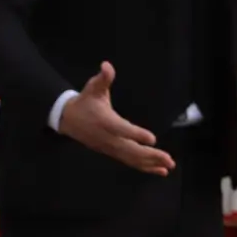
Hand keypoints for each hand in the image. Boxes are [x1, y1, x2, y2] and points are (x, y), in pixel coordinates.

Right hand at [57, 62, 173, 174]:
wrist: (67, 119)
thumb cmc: (85, 102)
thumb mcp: (92, 88)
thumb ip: (102, 78)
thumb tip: (107, 65)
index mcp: (104, 120)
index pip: (121, 128)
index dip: (135, 134)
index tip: (152, 138)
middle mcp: (107, 137)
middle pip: (129, 149)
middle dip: (150, 155)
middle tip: (169, 159)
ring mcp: (109, 147)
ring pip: (131, 158)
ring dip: (150, 163)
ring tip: (168, 167)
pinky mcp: (111, 152)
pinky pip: (128, 161)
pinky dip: (144, 167)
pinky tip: (159, 171)